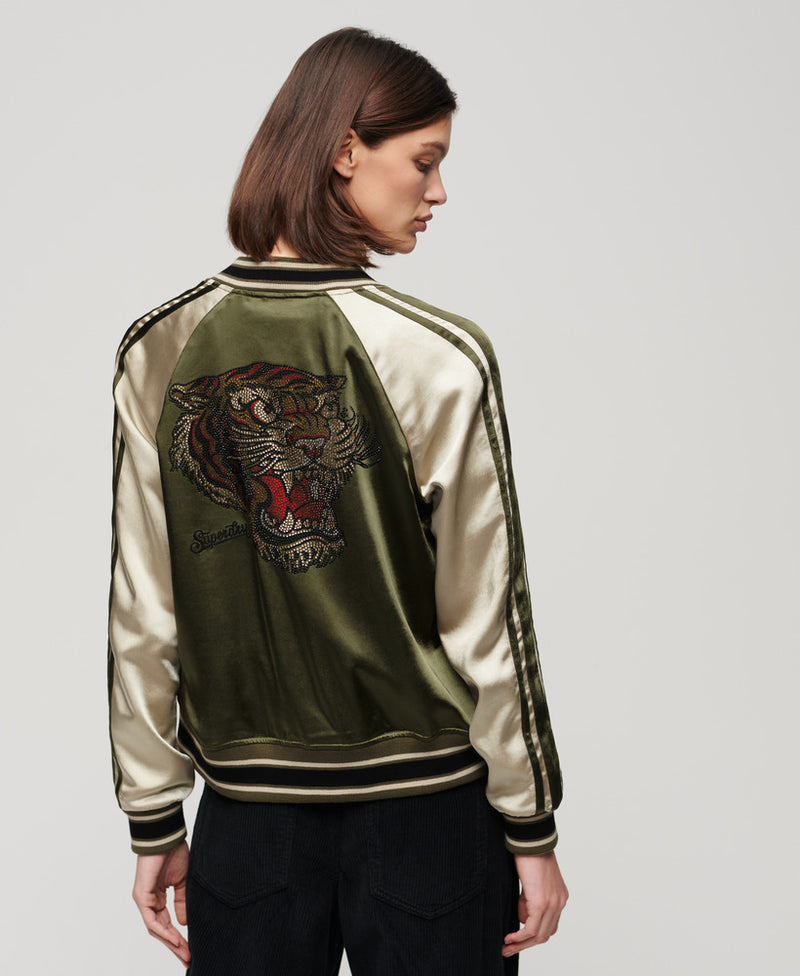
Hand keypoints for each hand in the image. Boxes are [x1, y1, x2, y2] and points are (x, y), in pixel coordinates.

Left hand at [132, 842, 190, 967]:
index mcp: (157, 897)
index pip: (166, 923)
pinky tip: (176, 938)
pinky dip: (164, 931)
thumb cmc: (173, 852)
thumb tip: (183, 923)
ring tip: (184, 953)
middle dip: (175, 946)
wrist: (166, 836)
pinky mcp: (142, 896)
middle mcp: (148, 901)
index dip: (178, 938)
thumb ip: (182, 901)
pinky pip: (152, 920)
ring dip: (170, 943)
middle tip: (187, 958)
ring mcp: (144, 900)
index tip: (190, 949)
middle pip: (160, 931)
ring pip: (155, 929)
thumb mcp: (183, 881)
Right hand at [502, 850, 567, 957]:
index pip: (549, 925)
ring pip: (538, 935)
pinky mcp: (541, 903)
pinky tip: (508, 939)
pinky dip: (519, 937)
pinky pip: (530, 929)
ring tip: (505, 947)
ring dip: (521, 944)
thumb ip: (530, 897)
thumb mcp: (532, 880)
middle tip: (508, 949)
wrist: (531, 839)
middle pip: (545, 934)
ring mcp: (553, 904)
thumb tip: (522, 913)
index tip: (517, 939)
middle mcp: (560, 902)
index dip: (533, 935)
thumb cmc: (529, 853)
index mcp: (559, 896)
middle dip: (526, 945)